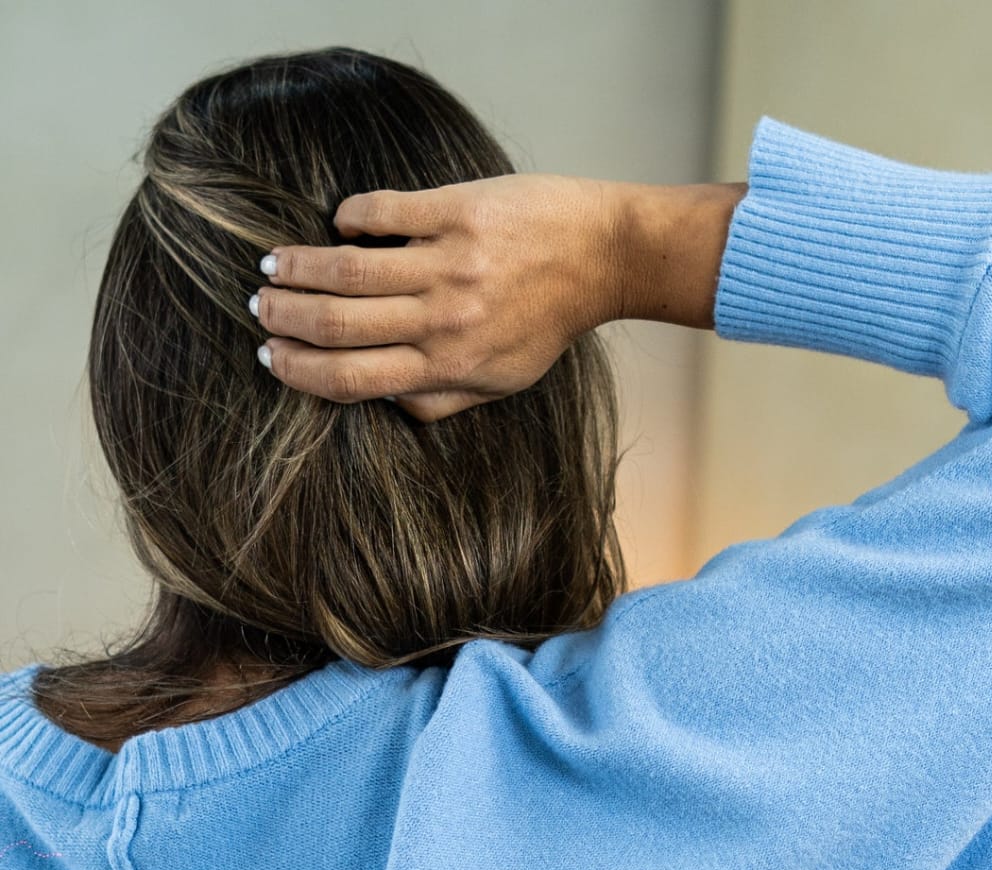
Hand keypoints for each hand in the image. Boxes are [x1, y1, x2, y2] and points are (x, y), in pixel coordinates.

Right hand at [250, 173, 627, 422]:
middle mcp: (443, 320)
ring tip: (273, 265)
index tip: (272, 357)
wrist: (600, 258)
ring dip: (300, 267)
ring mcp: (449, 263)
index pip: (353, 377)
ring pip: (350, 268)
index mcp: (447, 367)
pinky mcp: (458, 212)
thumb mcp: (502, 382)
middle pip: (340, 324)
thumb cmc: (546, 323)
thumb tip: (385, 404)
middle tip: (259, 306)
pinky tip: (337, 223)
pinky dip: (351, 217)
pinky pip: (383, 211)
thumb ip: (441, 400)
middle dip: (287, 317)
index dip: (302, 370)